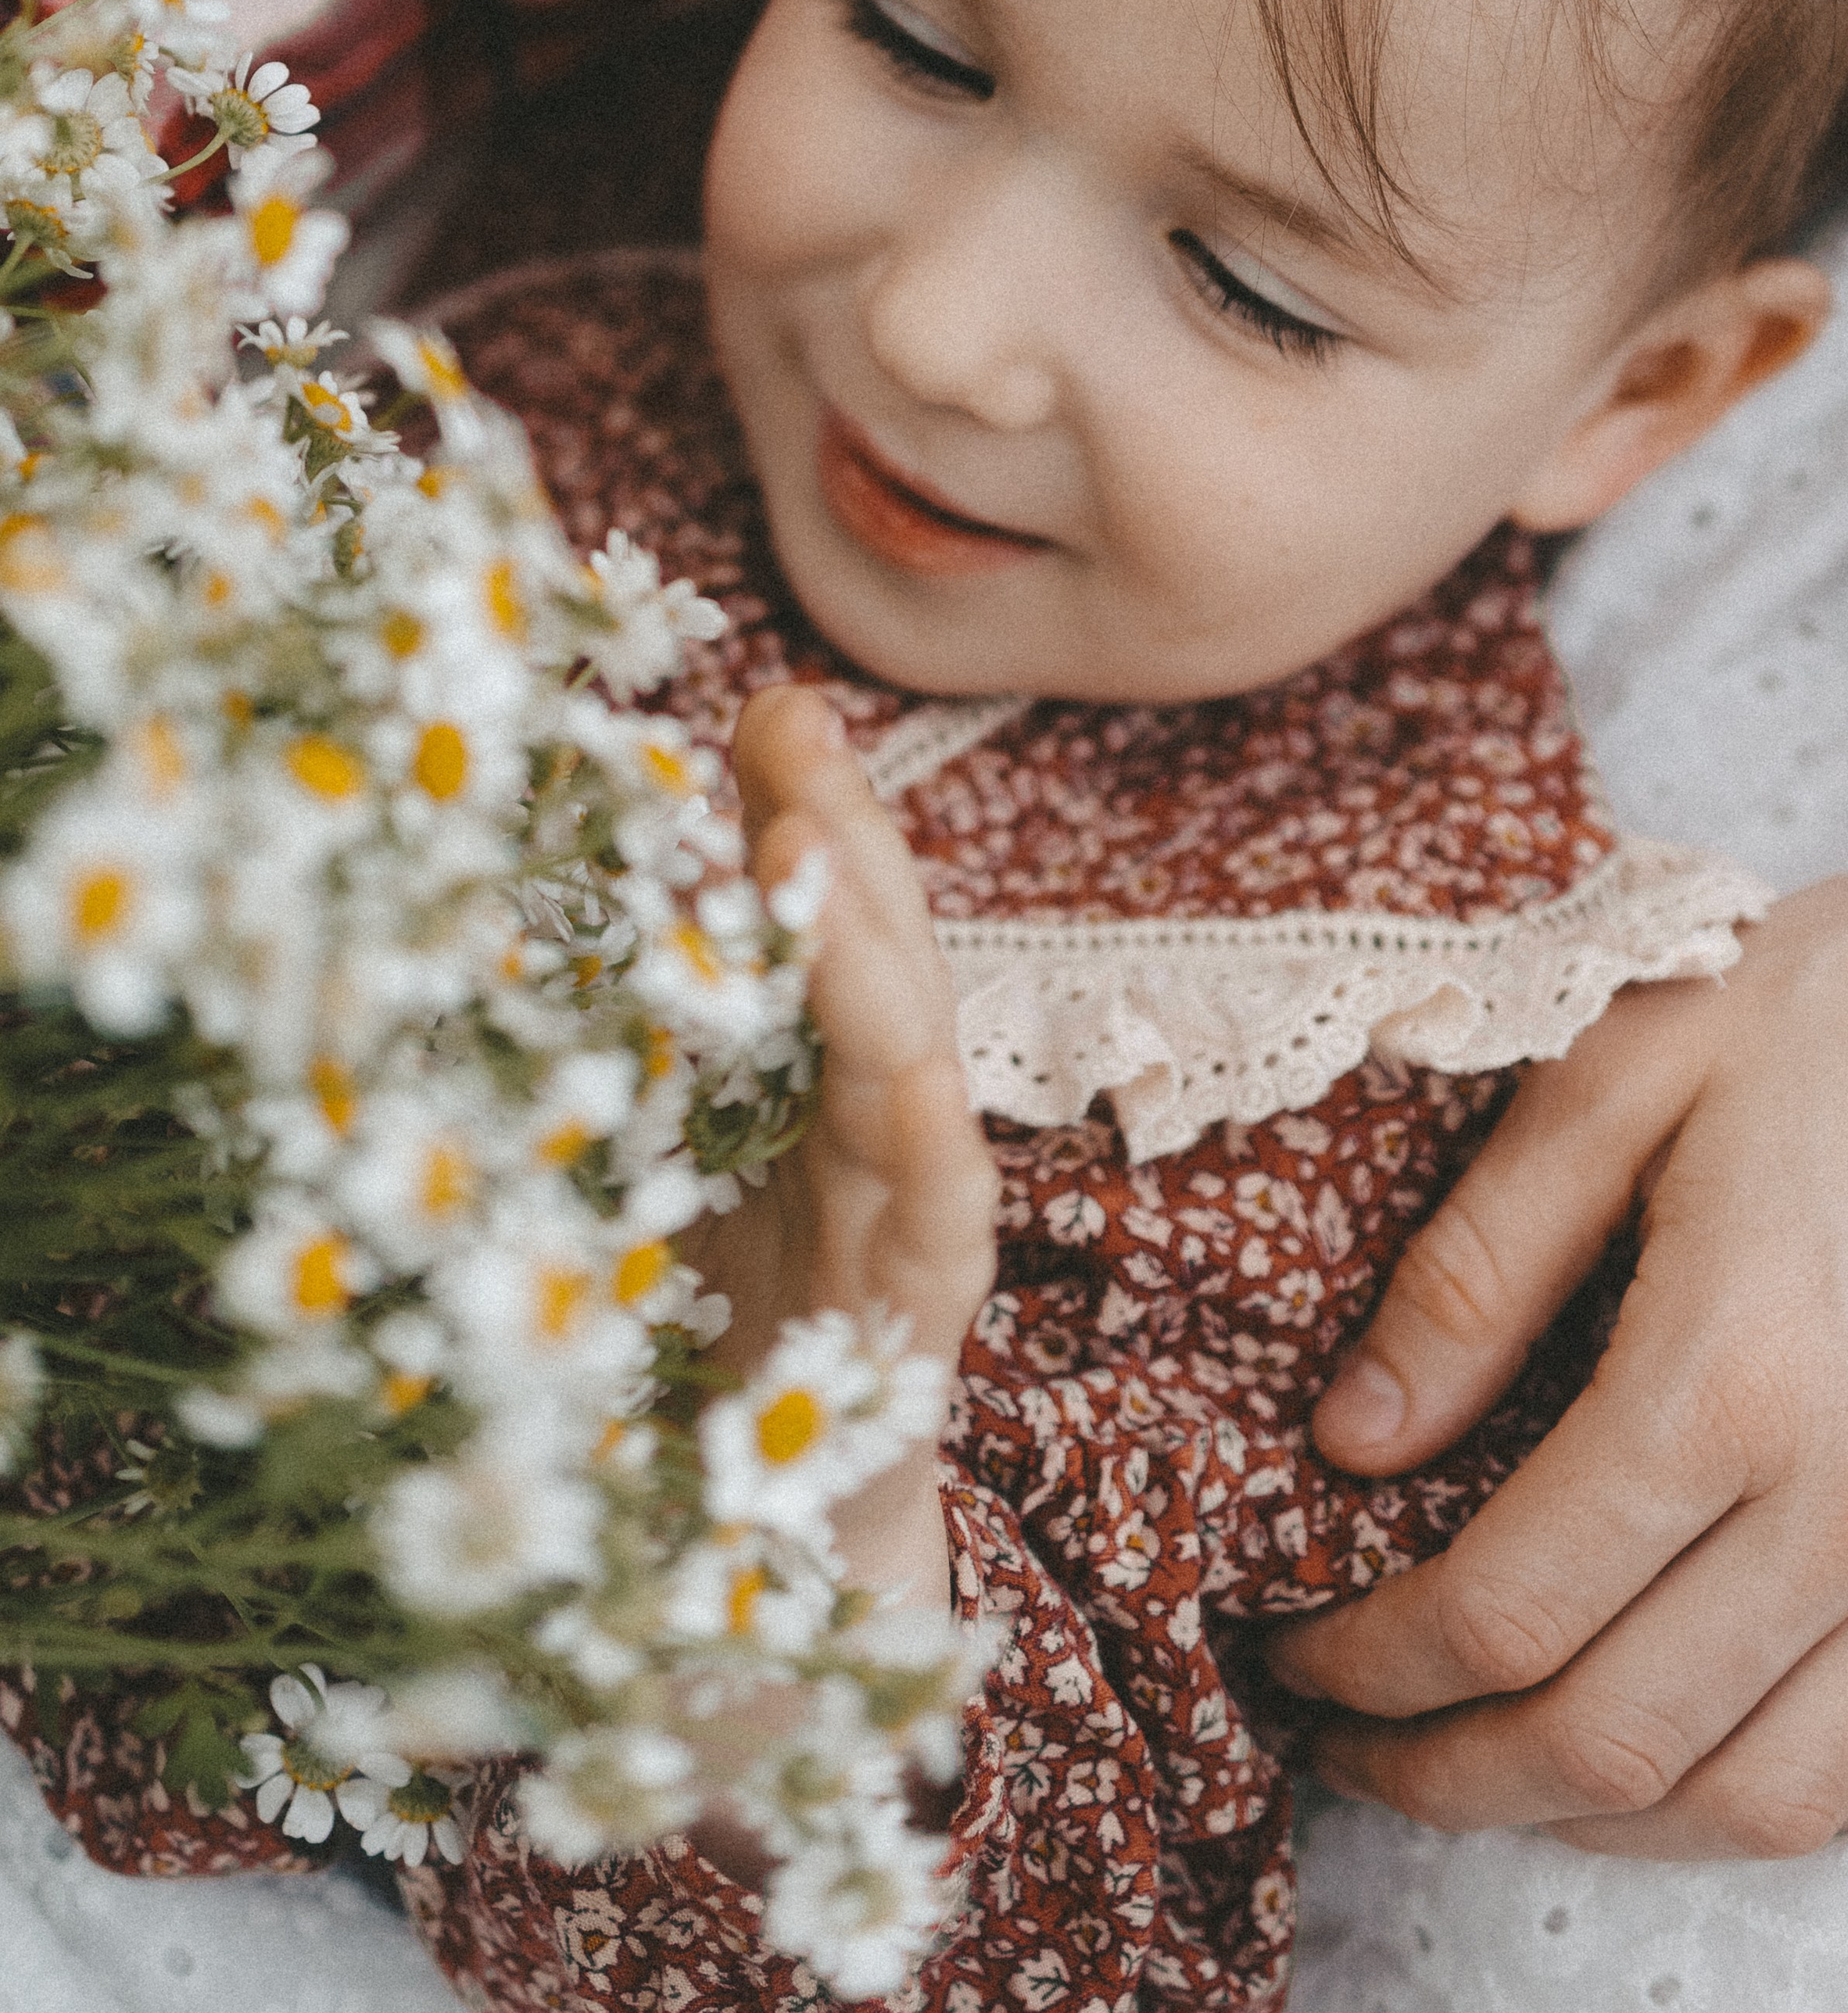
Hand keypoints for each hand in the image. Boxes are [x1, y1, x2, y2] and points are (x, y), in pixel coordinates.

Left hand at [687, 686, 996, 1611]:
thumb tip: (475, 923)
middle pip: (876, 952)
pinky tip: (901, 1054)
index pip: (816, 924)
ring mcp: (908, 1217)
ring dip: (869, 941)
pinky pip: (936, 1205)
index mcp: (803, 1087)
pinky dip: (922, 1124)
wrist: (733, 1578)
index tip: (752, 704)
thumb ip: (610, 1069)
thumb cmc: (679, 1360)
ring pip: (912, 1050)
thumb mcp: (630, 1177)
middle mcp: (869, 1131)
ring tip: (813, 833)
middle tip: (786, 710)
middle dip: (840, 826)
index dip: (795, 810)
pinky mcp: (918, 1320)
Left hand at [1269, 807, 1847, 1855]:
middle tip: (1350, 1744)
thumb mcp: (1620, 1075)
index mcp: (1730, 1375)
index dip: (1370, 1666)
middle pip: (1615, 1743)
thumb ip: (1476, 1265)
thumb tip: (1349, 1439)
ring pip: (1763, 1801)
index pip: (1503, 1611)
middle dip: (1449, 1778)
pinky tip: (1688, 1744)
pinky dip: (1776, 1795)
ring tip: (1492, 1768)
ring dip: (1603, 1821)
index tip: (1291, 1654)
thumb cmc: (1834, 1008)